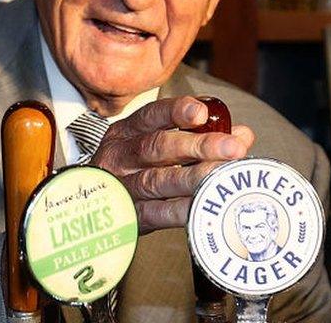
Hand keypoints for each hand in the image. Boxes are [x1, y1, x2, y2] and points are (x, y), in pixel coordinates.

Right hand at [90, 96, 253, 232]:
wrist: (88, 208)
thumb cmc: (132, 171)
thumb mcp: (154, 146)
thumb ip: (197, 137)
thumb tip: (242, 135)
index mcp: (126, 132)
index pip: (151, 115)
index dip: (176, 112)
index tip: (202, 113)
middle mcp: (120, 156)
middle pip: (157, 146)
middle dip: (198, 145)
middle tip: (233, 147)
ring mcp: (121, 187)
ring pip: (157, 180)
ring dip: (195, 177)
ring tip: (223, 176)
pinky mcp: (128, 217)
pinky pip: (156, 213)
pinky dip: (181, 209)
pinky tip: (203, 205)